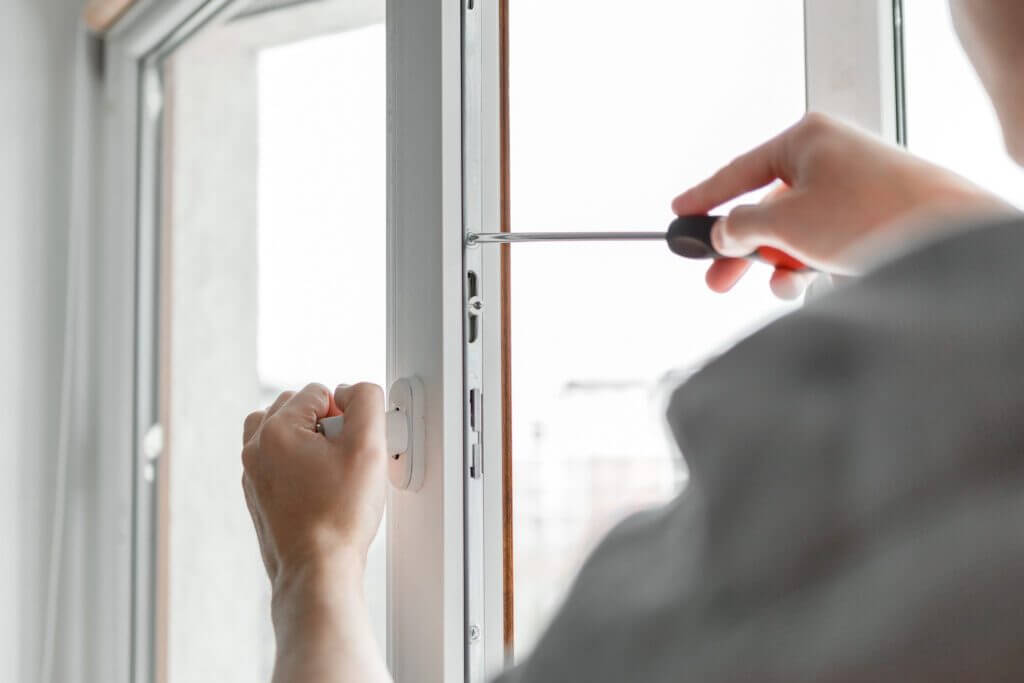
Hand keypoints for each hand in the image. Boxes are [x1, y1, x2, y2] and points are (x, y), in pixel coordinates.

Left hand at [242, 382, 391, 682]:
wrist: (317, 572)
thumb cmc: (340, 516)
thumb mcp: (368, 447)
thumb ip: (366, 401)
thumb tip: (353, 390)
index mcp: (275, 429)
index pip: (318, 391)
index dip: (345, 413)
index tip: (353, 446)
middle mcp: (255, 449)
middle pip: (295, 407)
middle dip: (324, 423)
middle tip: (344, 457)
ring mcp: (252, 475)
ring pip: (281, 433)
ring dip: (308, 440)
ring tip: (331, 470)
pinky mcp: (257, 497)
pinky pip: (278, 463)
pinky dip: (298, 465)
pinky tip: (321, 490)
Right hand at [673, 113, 1010, 298]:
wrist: (947, 236)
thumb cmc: (871, 214)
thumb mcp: (785, 222)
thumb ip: (742, 227)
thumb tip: (724, 234)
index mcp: (806, 139)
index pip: (739, 170)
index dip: (705, 197)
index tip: (680, 214)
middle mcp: (830, 158)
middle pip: (767, 207)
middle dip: (742, 249)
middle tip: (717, 279)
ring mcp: (853, 188)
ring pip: (796, 231)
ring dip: (781, 263)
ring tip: (784, 286)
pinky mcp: (872, 218)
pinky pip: (824, 243)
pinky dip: (812, 265)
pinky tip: (815, 283)